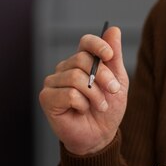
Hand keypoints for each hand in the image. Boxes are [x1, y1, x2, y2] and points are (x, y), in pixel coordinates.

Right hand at [39, 26, 128, 154]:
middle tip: (113, 91)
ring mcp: (53, 83)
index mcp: (82, 62)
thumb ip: (114, 57)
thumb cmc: (107, 110)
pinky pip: (68, 94)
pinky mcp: (47, 98)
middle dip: (104, 77)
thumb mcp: (118, 82)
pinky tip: (81, 111)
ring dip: (94, 95)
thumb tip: (113, 29)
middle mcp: (65, 69)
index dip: (97, 45)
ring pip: (76, 78)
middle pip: (82, 60)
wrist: (100, 136)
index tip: (109, 55)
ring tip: (99, 106)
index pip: (86, 43)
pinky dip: (81, 104)